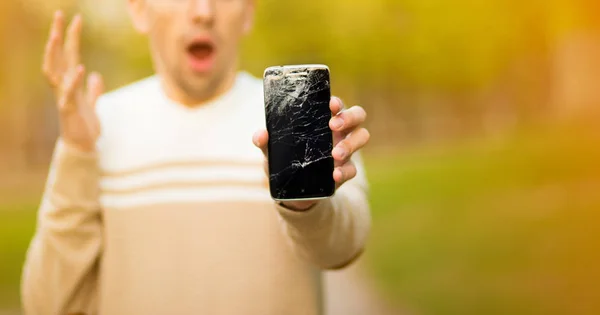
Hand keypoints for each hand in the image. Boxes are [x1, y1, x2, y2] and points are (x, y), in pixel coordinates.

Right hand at [43, 11, 103, 151]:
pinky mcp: (68, 110)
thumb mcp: (91, 105)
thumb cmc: (85, 125)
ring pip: (53, 71)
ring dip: (54, 53)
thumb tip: (95, 77)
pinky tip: (81, 69)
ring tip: (57, 35)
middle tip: (59, 15)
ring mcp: (63, 97)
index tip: (75, 18)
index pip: (69, 54)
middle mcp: (63, 86)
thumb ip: (92, 90)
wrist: (83, 147)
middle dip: (57, 35)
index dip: (71, 36)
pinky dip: (74, 81)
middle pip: (57, 56)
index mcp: (70, 82)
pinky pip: (68, 93)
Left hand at [253, 96, 369, 210]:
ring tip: (335, 154)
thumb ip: (266, 142)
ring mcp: (346, 150)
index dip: (337, 102)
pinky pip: (353, 169)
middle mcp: (339, 131)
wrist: (294, 192)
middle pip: (357, 115)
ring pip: (362, 137)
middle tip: (333, 125)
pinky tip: (335, 174)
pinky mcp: (346, 170)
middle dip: (349, 117)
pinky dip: (345, 171)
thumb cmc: (286, 161)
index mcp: (323, 119)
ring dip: (351, 144)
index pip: (336, 104)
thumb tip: (261, 134)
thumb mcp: (273, 152)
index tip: (331, 104)